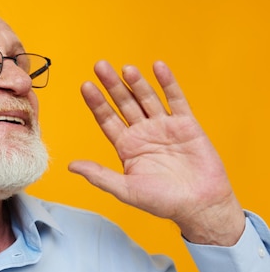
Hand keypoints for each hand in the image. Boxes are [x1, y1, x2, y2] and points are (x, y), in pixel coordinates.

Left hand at [68, 60, 244, 245]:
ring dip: (137, 83)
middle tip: (100, 66)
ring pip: (147, 98)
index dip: (97, 103)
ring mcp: (164, 126)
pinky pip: (176, 100)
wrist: (200, 205)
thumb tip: (71, 166)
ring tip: (126, 68)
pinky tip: (158, 67)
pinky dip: (168, 83)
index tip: (86, 86)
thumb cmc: (163, 201)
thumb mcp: (126, 190)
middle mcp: (143, 132)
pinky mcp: (187, 124)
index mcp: (126, 146)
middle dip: (112, 86)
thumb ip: (99, 176)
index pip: (107, 119)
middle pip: (124, 103)